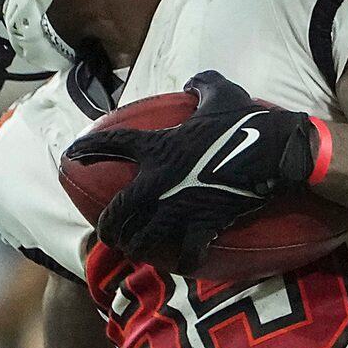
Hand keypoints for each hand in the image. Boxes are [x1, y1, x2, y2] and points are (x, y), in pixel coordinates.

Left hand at [64, 70, 327, 272]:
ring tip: (137, 255)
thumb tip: (195, 82)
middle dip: (109, 228)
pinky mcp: (204, 226)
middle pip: (118, 211)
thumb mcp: (224, 93)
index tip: (72, 156)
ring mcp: (179, 207)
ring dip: (137, 249)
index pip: (111, 145)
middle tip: (109, 235)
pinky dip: (183, 262)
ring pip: (143, 239)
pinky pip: (186, 253)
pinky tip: (183, 264)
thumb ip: (204, 84)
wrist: (275, 152)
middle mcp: (158, 181)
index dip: (87, 150)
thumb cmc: (248, 122)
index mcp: (158, 147)